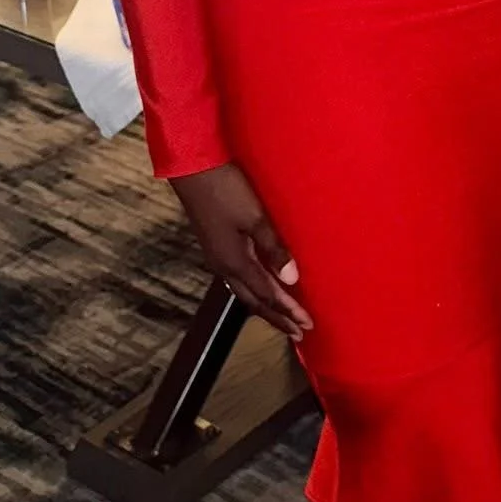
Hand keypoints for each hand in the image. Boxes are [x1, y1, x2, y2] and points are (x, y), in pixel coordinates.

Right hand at [170, 163, 312, 341]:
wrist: (194, 169)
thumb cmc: (227, 189)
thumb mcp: (255, 217)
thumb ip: (274, 248)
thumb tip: (292, 279)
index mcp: (234, 262)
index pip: (267, 295)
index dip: (288, 312)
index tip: (307, 326)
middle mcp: (224, 266)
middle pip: (254, 301)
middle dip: (276, 318)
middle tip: (298, 333)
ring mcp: (217, 257)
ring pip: (244, 292)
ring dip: (264, 307)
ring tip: (281, 317)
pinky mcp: (216, 246)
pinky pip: (237, 279)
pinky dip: (253, 290)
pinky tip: (258, 286)